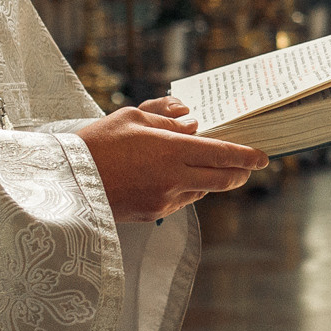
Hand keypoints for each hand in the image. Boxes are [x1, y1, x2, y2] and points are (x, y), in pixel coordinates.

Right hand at [78, 97, 264, 221]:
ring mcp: (164, 200)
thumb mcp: (132, 117)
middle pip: (223, 179)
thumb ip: (167, 117)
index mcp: (171, 150)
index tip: (263, 156)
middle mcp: (173, 178)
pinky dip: (187, 189)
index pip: (222, 154)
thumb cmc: (98, 142)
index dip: (247, 156)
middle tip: (247, 166)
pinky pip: (181, 201)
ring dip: (212, 180)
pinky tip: (178, 179)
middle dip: (239, 173)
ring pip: (202, 190)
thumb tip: (192, 123)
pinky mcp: (152, 213)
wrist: (66, 180)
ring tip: (209, 167)